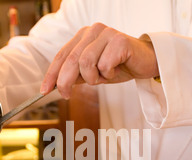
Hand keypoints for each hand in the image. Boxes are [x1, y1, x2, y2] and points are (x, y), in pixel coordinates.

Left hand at [41, 23, 158, 98]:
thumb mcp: (95, 73)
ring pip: (86, 63)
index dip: (52, 74)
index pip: (62, 55)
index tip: (44, 90)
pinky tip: (118, 70)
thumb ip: (77, 75)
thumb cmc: (121, 66)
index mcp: (83, 36)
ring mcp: (106, 34)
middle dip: (65, 81)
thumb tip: (57, 85)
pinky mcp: (119, 41)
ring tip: (105, 76)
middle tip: (66, 95)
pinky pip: (104, 65)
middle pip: (71, 60)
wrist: (148, 63)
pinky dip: (109, 74)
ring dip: (94, 78)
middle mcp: (93, 31)